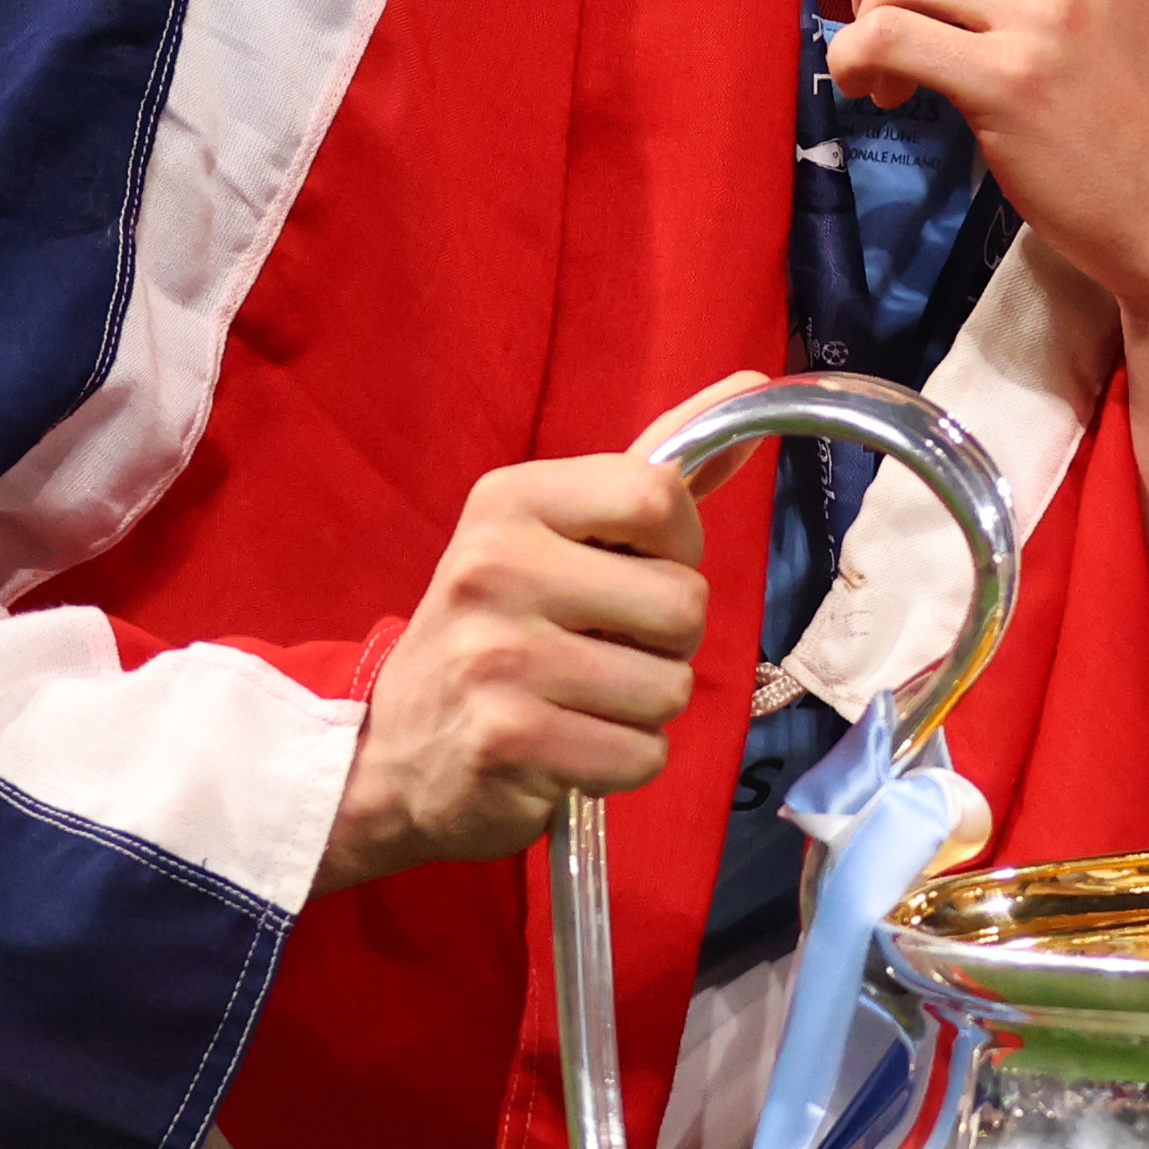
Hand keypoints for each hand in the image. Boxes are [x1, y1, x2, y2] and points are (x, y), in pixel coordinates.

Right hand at [318, 449, 718, 890]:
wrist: (397, 746)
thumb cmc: (499, 628)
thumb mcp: (551, 535)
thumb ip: (648, 477)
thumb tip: (751, 387)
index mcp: (510, 499)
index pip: (659, 498)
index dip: (678, 548)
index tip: (638, 570)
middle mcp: (495, 567)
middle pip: (683, 603)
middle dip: (668, 640)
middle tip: (604, 646)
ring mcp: (498, 655)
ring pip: (670, 687)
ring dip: (645, 707)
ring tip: (582, 696)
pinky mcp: (508, 738)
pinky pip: (641, 754)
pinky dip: (623, 761)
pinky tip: (571, 743)